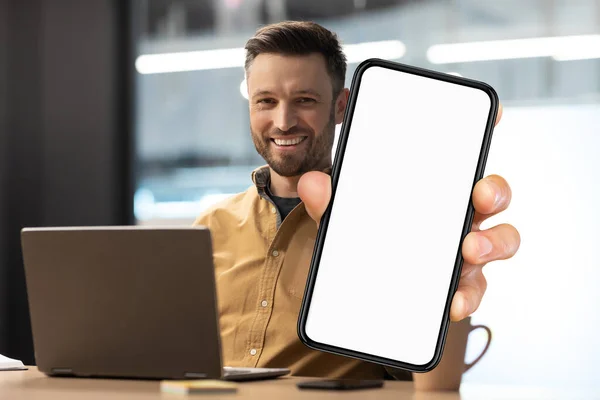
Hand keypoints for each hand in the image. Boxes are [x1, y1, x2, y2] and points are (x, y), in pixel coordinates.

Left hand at [298, 103, 519, 321]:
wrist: (357, 289)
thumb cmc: (363, 238)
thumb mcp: (341, 217)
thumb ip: (328, 200)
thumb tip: (313, 183)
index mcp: (432, 187)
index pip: (463, 153)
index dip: (484, 128)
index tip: (494, 113)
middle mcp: (456, 212)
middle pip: (493, 193)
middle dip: (494, 190)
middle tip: (479, 195)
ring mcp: (462, 247)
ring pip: (500, 239)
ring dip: (492, 242)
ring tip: (469, 251)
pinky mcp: (458, 283)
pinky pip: (475, 288)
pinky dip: (468, 295)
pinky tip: (454, 303)